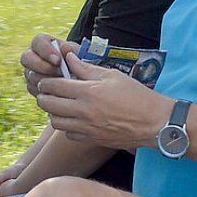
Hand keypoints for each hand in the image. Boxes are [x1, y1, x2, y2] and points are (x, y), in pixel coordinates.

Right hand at [20, 34, 73, 96]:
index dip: (45, 50)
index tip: (58, 60)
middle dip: (43, 66)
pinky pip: (35, 90)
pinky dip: (47, 91)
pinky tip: (59, 91)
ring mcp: (30, 72)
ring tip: (64, 83)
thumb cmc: (77, 61)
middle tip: (60, 72)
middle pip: (26, 58)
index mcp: (42, 43)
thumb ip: (72, 50)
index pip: (37, 42)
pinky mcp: (32, 87)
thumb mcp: (78, 53)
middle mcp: (32, 56)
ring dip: (47, 80)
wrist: (78, 76)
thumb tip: (65, 47)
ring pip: (31, 76)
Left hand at [35, 53, 171, 150]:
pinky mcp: (92, 139)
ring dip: (54, 113)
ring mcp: (86, 127)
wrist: (152, 122)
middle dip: (44, 97)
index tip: (47, 80)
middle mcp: (83, 110)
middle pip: (49, 104)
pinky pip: (68, 134)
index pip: (54, 86)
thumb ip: (86, 67)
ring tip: (60, 106)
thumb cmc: (135, 94)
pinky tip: (74, 119)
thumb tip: (68, 57)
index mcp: (88, 91)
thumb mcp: (111, 75)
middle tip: (47, 93)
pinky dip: (67, 127)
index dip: (46, 82)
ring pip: (55, 122)